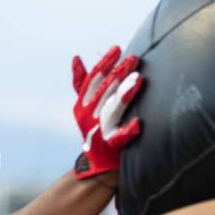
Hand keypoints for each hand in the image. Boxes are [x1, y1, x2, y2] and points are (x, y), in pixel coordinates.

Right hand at [72, 46, 143, 179]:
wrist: (97, 165)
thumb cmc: (96, 129)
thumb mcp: (85, 107)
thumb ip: (82, 84)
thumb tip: (76, 58)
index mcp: (81, 106)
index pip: (92, 81)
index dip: (104, 64)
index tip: (117, 49)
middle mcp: (87, 118)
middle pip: (103, 92)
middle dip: (118, 74)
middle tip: (134, 59)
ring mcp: (98, 133)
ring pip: (110, 111)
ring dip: (123, 95)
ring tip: (137, 80)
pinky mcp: (110, 149)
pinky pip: (119, 140)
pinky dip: (127, 132)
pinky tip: (137, 124)